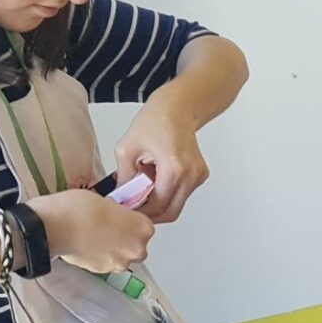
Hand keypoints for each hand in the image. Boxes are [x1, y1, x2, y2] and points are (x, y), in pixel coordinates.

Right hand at [28, 188, 153, 273]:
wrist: (55, 227)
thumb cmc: (79, 208)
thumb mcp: (106, 201)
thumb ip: (118, 213)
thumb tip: (115, 217)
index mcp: (143, 228)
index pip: (144, 227)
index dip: (130, 223)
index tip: (119, 219)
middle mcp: (137, 248)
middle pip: (136, 246)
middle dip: (124, 239)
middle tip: (105, 228)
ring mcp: (121, 263)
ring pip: (121, 257)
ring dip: (112, 250)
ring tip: (93, 237)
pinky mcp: (103, 271)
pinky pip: (105, 264)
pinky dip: (99, 257)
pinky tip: (86, 246)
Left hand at [112, 106, 210, 223]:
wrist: (177, 109)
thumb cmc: (154, 122)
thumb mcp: (127, 149)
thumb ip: (124, 179)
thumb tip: (121, 199)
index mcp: (175, 168)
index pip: (158, 206)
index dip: (139, 211)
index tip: (124, 210)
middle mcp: (191, 175)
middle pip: (170, 213)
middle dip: (150, 213)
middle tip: (132, 206)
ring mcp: (198, 176)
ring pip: (176, 205)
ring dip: (158, 202)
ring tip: (144, 184)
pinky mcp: (200, 176)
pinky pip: (181, 195)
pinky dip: (167, 193)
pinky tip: (156, 178)